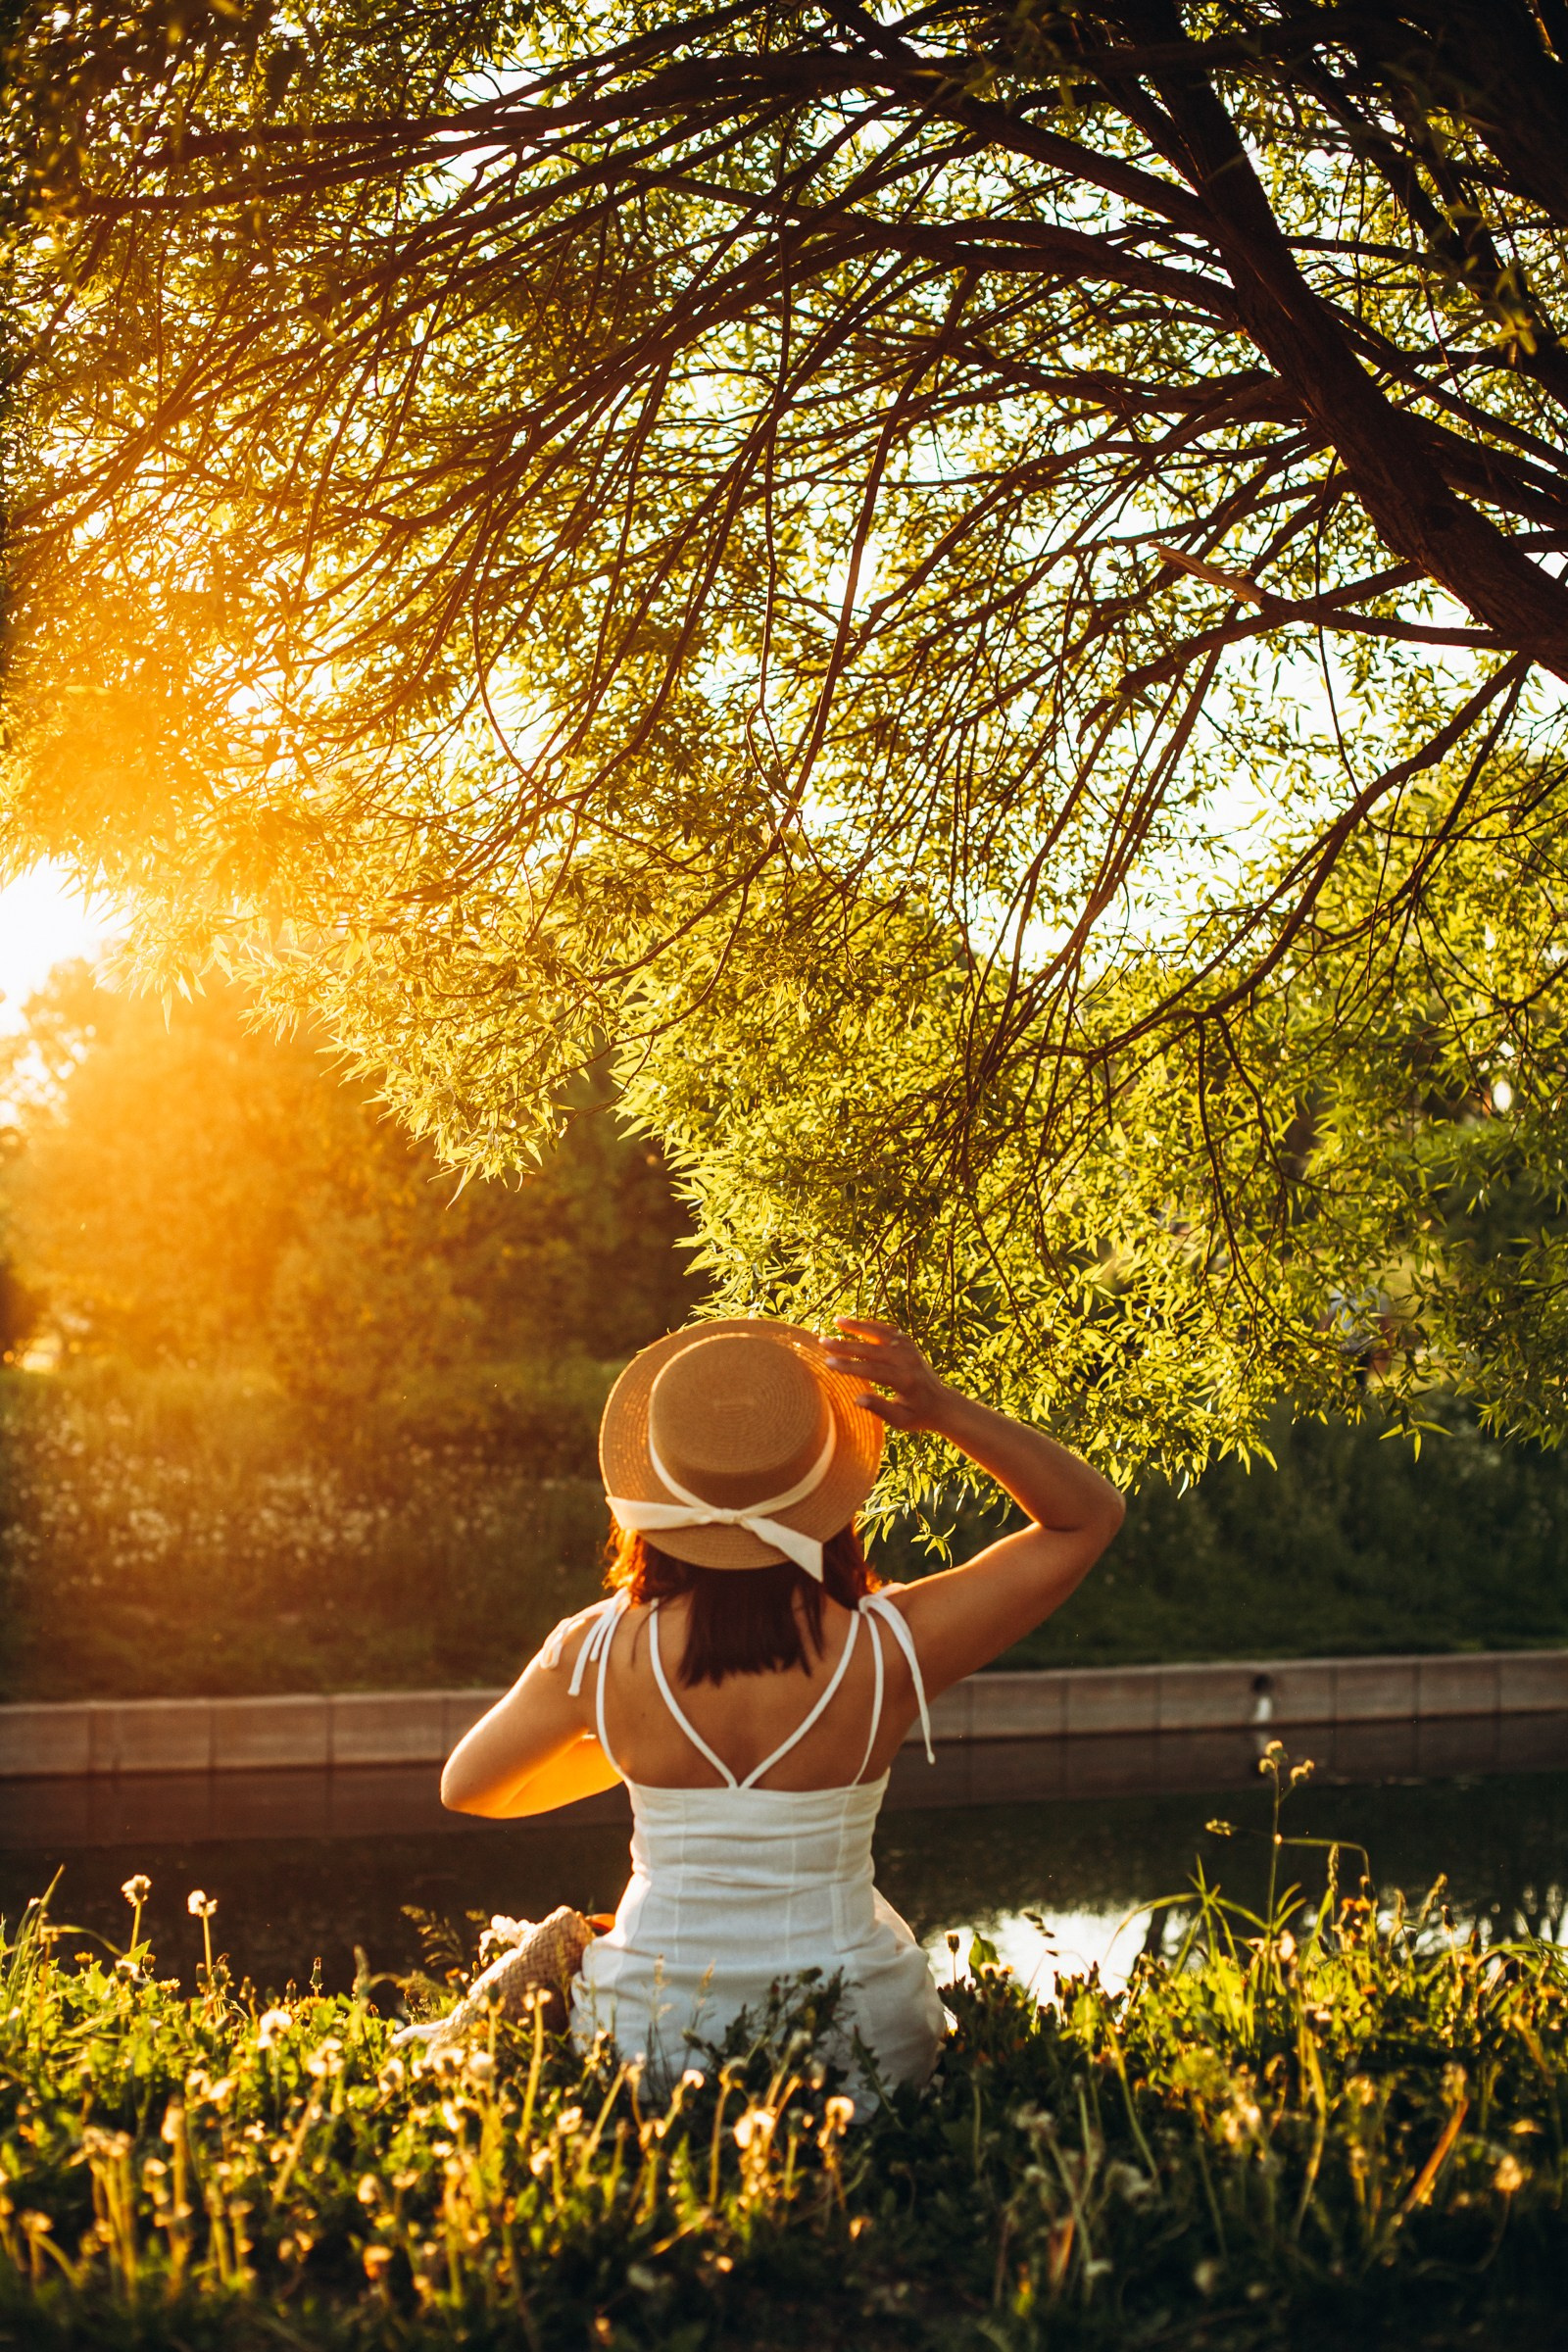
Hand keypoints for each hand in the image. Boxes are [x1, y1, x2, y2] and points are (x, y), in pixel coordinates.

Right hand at [821, 1318, 951, 1431]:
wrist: (942, 1404)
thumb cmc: (917, 1415)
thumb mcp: (900, 1420)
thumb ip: (880, 1408)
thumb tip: (857, 1399)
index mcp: (905, 1381)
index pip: (872, 1371)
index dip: (849, 1366)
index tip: (828, 1362)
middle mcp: (908, 1362)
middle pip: (872, 1350)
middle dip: (845, 1345)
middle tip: (823, 1341)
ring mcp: (910, 1350)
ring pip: (881, 1334)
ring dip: (858, 1326)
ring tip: (837, 1320)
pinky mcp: (910, 1345)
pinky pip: (889, 1331)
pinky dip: (872, 1325)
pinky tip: (856, 1323)